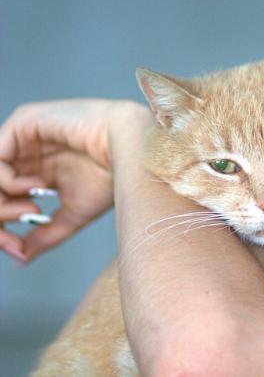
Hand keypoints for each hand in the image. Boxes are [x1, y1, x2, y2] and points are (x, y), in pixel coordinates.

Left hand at [0, 99, 148, 261]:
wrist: (132, 149)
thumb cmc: (113, 176)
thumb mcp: (74, 213)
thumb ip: (45, 234)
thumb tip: (20, 259)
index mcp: (40, 172)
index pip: (5, 198)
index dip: (4, 224)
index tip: (14, 246)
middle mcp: (29, 154)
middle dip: (1, 214)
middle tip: (21, 228)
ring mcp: (26, 139)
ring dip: (2, 200)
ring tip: (32, 210)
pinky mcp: (24, 122)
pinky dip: (5, 178)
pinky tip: (33, 187)